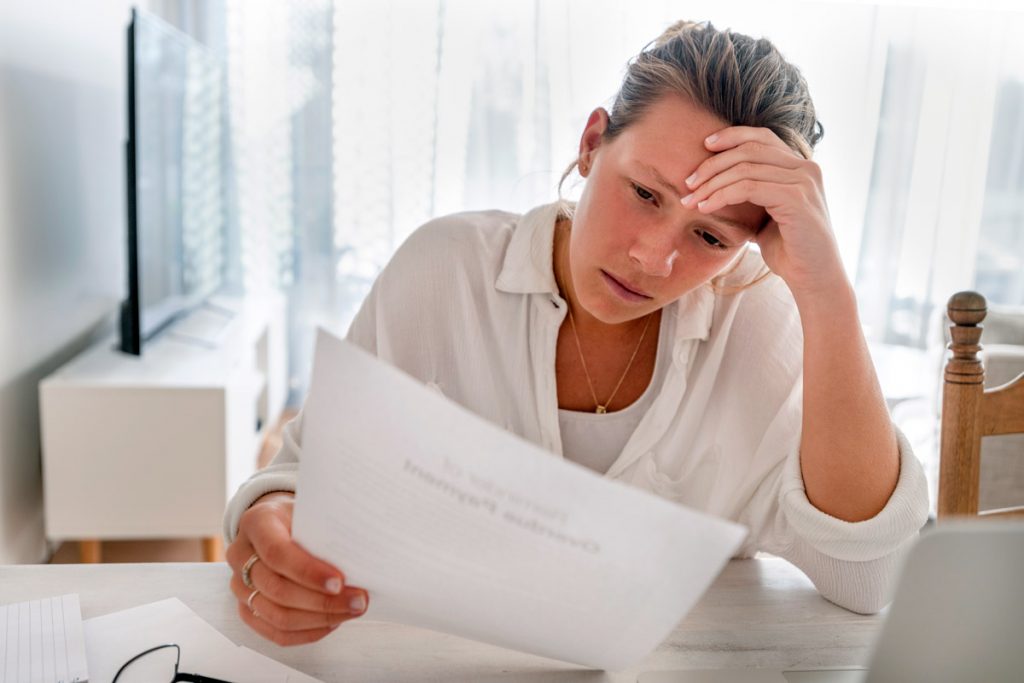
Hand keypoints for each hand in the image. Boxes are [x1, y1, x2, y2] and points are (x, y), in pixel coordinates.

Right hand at [226, 492, 368, 645]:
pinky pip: (276, 632)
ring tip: (350, 611)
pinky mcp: (246, 608)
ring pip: (277, 616)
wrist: (276, 523)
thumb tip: (362, 555)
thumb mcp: (311, 510)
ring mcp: (239, 585)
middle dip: (322, 601)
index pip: (276, 553)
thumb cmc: (299, 517)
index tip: (339, 582)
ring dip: (319, 619)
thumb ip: (326, 529)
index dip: (308, 572)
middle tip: (358, 601)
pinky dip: (307, 632)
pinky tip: (332, 622)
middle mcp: (241, 554)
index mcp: (256, 523)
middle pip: (277, 589)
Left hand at [682, 127, 846, 300]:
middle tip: (687, 182)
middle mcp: (806, 168)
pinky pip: (748, 188)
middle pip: (750, 149)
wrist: (814, 279)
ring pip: (745, 169)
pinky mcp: (796, 199)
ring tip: (690, 200)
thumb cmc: (789, 251)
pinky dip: (722, 195)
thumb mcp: (766, 216)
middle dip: (713, 164)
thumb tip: (717, 185)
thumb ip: (752, 195)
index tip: (704, 145)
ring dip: (712, 184)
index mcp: (800, 167)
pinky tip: (705, 207)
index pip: (762, 137)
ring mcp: (804, 182)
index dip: (732, 136)